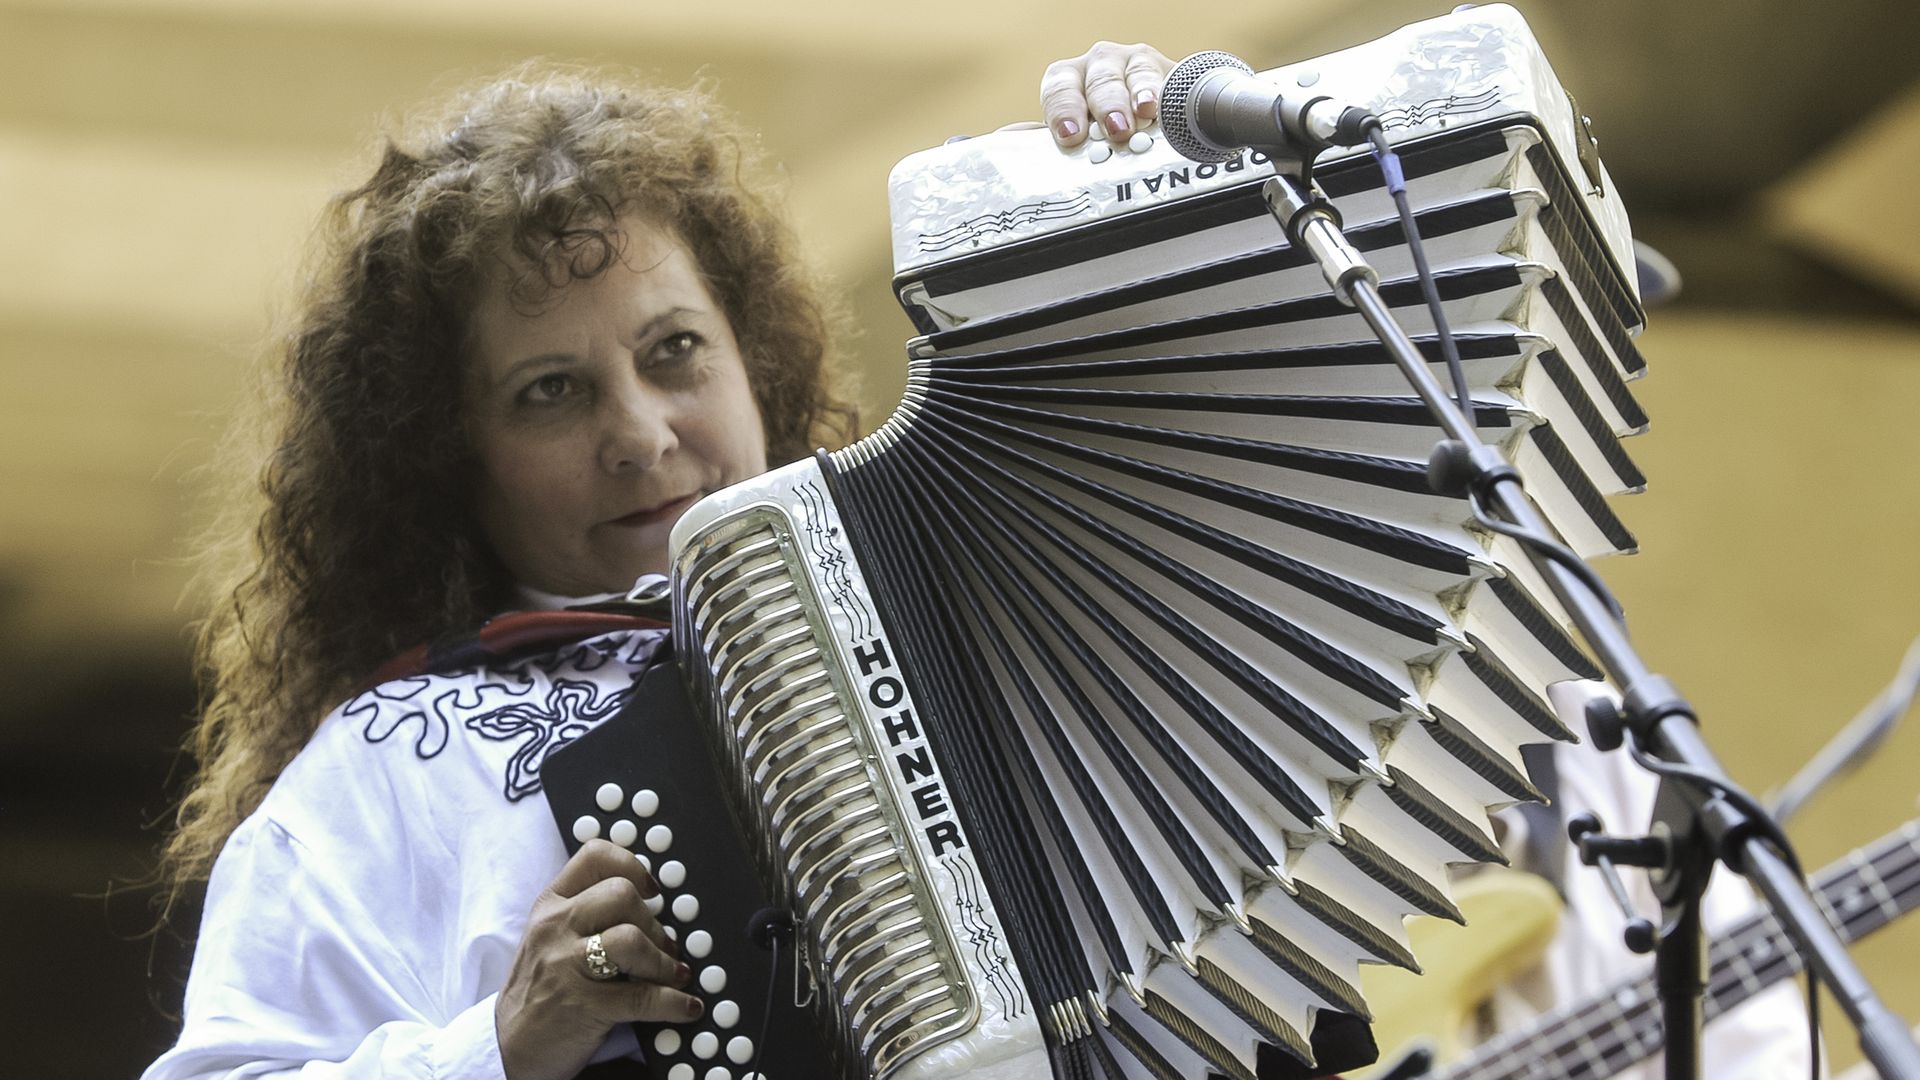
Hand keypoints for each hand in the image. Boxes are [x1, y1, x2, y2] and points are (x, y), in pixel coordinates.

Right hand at [495, 840, 699, 1079]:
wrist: (505, 1047)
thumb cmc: (538, 990)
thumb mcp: (549, 939)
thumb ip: (586, 914)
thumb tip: (649, 905)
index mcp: (550, 905)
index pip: (594, 857)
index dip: (632, 866)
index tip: (652, 890)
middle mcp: (555, 928)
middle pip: (623, 895)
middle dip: (654, 922)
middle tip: (662, 947)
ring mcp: (566, 966)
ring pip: (632, 939)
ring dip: (664, 960)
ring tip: (672, 974)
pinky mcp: (582, 1005)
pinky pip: (643, 996)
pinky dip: (673, 1002)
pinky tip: (685, 1006)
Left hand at [1040, 41, 1175, 146]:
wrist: (1150, 124)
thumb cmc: (1104, 136)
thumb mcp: (1076, 140)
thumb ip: (1051, 143)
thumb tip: (1017, 146)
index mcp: (1068, 81)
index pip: (1059, 90)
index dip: (1064, 111)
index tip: (1070, 135)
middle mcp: (1099, 66)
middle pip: (1099, 81)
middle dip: (1106, 106)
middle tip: (1114, 130)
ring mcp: (1133, 64)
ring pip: (1133, 73)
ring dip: (1138, 94)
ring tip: (1144, 113)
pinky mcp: (1165, 71)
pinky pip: (1165, 78)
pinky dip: (1165, 93)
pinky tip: (1165, 106)